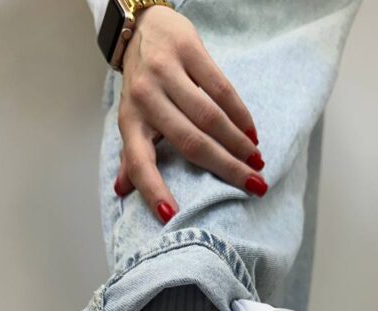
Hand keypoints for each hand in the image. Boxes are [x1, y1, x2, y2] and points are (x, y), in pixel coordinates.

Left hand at [114, 6, 266, 222]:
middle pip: (190, 142)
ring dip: (238, 143)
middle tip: (253, 185)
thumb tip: (121, 191)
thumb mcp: (131, 118)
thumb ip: (130, 155)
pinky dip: (240, 113)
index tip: (171, 215)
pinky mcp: (187, 50)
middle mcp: (144, 98)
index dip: (153, 190)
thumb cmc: (141, 84)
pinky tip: (251, 132)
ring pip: (209, 117)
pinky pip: (220, 88)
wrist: (142, 27)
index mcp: (129, 122)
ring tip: (256, 161)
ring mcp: (165, 72)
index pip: (139, 162)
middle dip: (226, 167)